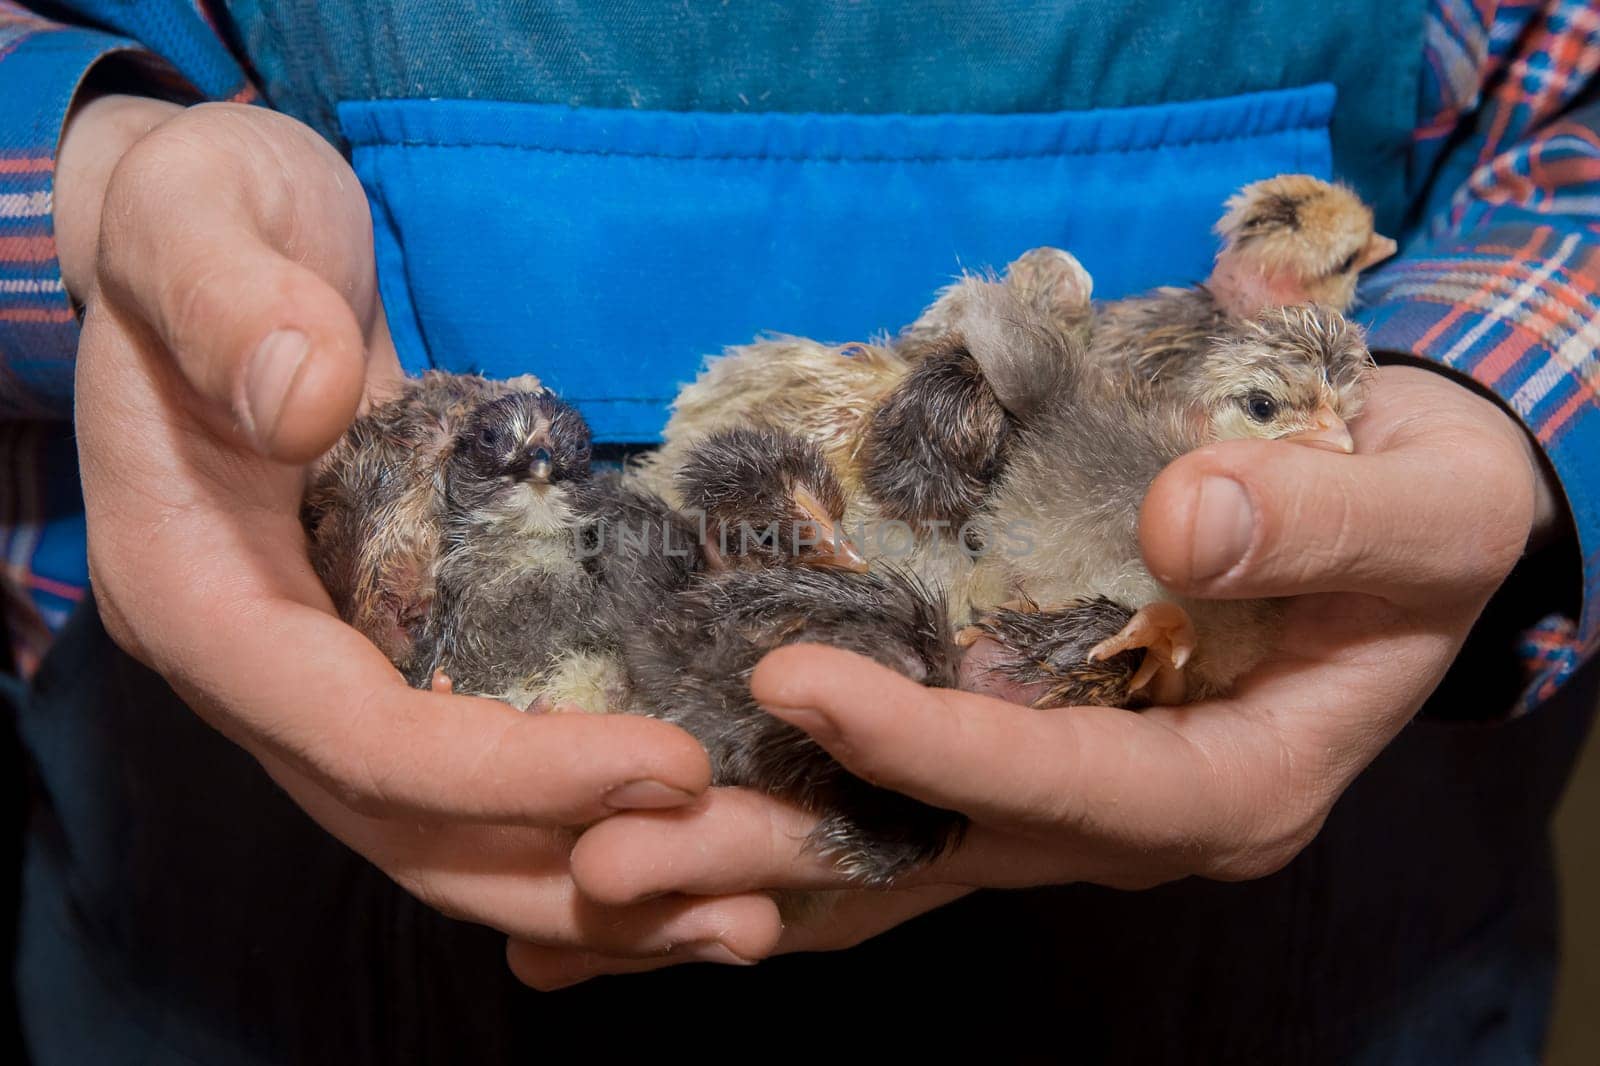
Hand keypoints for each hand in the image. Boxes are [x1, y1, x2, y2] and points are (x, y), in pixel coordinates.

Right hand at [65, 99, 779, 966]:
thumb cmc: (203, 223)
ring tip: (739, 912)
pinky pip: (481, 756)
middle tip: (738, 906)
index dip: (510, 774)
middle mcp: (266, 668)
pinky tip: (682, 822)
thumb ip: (233, 306)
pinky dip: (573, 806)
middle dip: (570, 876)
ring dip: (586, 880)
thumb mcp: (199, 223)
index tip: (669, 767)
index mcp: (203, 602)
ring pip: (449, 824)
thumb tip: (299, 399)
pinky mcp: (398, 641)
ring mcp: (332, 667)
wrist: (215, 245)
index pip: (361, 739)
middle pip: (411, 830)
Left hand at [543, 364, 1550, 981]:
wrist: (1410, 534)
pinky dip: (780, 848)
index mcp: (1229, 786)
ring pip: (890, 864)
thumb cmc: (1421, 520)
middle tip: (605, 855)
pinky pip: (890, 827)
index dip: (930, 745)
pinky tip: (660, 868)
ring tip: (574, 895)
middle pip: (936, 855)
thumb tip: (1184, 524)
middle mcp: (1128, 825)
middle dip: (773, 857)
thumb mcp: (1419, 512)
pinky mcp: (1021, 770)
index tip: (792, 685)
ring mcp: (1067, 811)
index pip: (1059, 784)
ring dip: (739, 879)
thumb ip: (1318, 523)